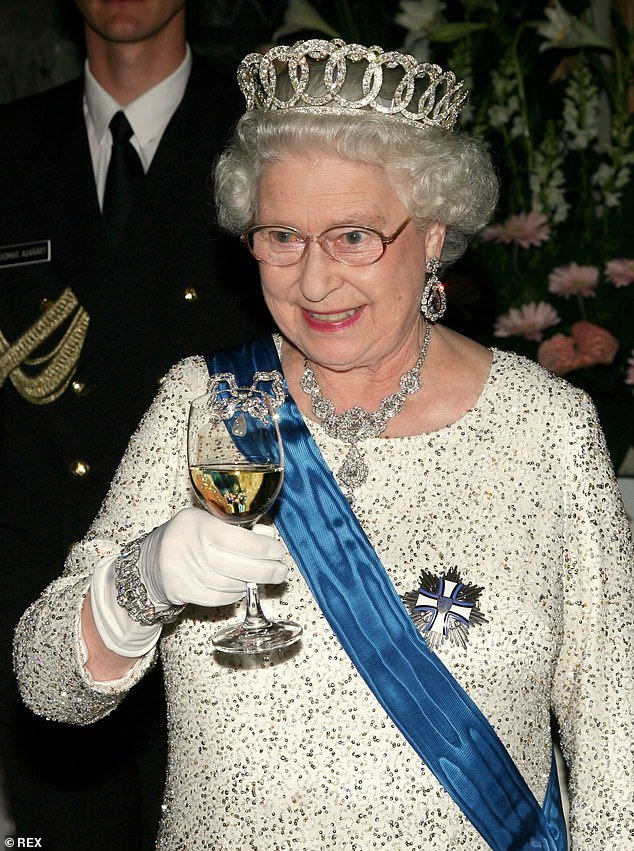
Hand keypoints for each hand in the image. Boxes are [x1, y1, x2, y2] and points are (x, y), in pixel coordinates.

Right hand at [89, 508, 286, 657]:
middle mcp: (187, 548)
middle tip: (282, 570)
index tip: (278, 550)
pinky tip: (244, 585)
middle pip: (237, 566)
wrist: (152, 561)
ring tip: (267, 576)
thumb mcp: (207, 520)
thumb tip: (269, 537)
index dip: (263, 547)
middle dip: (266, 570)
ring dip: (254, 583)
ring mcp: (184, 573)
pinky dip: (237, 593)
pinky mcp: (184, 593)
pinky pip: (221, 597)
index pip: (236, 539)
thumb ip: (237, 526)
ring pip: (231, 585)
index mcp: (195, 524)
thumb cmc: (189, 536)